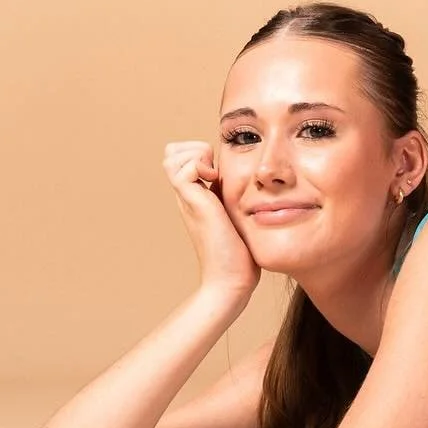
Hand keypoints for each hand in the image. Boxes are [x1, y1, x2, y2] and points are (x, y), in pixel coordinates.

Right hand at [163, 141, 260, 305]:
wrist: (231, 280)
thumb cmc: (240, 253)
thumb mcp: (237, 215)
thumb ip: (236, 199)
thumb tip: (255, 182)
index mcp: (196, 196)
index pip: (183, 157)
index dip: (199, 152)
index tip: (220, 168)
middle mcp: (187, 195)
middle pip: (172, 152)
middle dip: (193, 147)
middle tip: (214, 166)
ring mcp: (188, 199)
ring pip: (172, 155)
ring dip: (196, 154)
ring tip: (214, 173)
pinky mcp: (194, 203)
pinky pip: (183, 168)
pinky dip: (199, 164)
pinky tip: (215, 180)